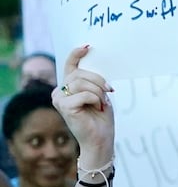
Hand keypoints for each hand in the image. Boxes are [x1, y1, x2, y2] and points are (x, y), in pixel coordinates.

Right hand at [52, 45, 115, 163]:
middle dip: (99, 81)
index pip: (70, 66)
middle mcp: (59, 92)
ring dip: (99, 92)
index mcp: (67, 87)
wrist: (100, 139)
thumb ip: (93, 82)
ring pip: (82, 83)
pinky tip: (98, 108)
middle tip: (109, 91)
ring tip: (102, 103)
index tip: (88, 47)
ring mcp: (59, 99)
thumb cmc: (100, 118)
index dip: (76, 54)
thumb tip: (95, 64)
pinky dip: (96, 100)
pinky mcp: (64, 106)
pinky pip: (85, 94)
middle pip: (80, 73)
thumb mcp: (99, 95)